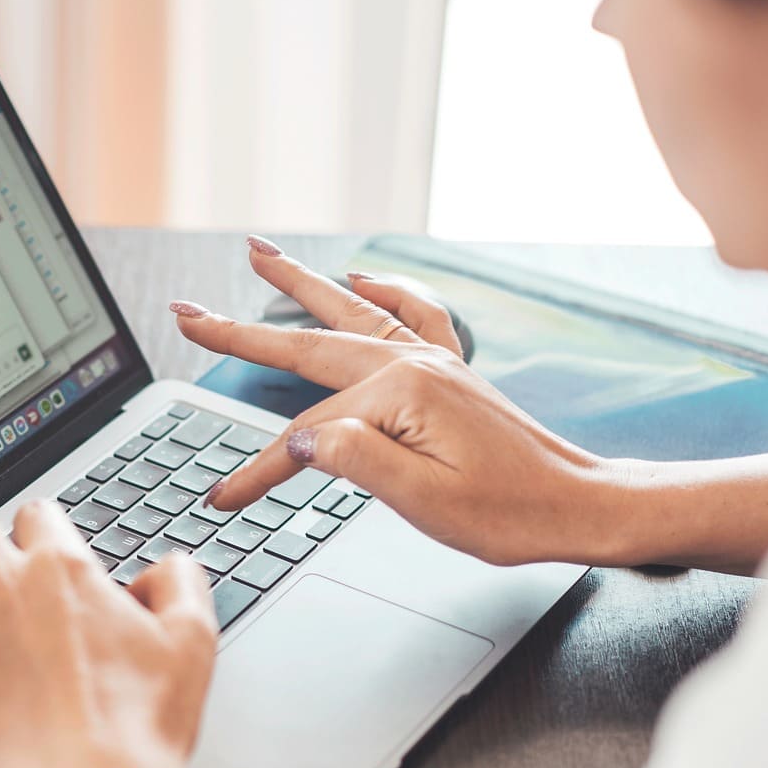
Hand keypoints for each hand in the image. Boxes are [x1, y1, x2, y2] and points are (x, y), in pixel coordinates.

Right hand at [171, 236, 629, 567]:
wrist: (580, 505)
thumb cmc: (511, 514)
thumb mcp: (426, 502)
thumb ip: (357, 462)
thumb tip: (300, 438)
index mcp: (402, 396)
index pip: (305, 436)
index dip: (258, 470)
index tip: (223, 498)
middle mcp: (415, 364)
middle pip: (308, 346)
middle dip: (242, 331)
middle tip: (187, 311)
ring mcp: (435, 361)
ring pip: (350, 313)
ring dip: (300, 285)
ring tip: (258, 253)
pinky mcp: (452, 371)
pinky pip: (412, 315)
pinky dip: (383, 293)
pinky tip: (362, 279)